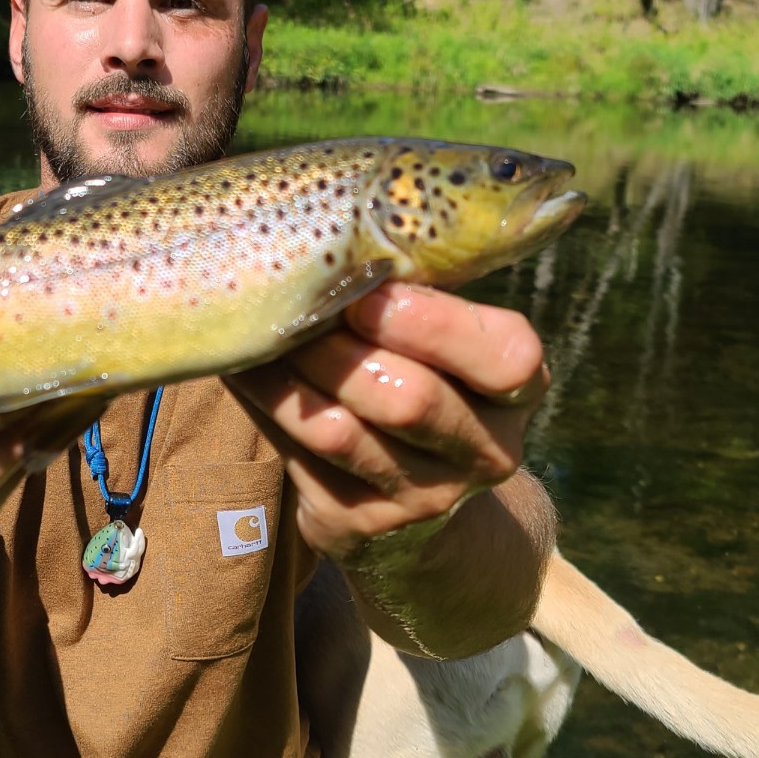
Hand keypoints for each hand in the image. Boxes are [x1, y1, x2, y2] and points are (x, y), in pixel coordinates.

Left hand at [226, 283, 548, 563]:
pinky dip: (265, 405)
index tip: (368, 292)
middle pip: (411, 400)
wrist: (413, 508)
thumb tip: (337, 231)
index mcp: (516, 393)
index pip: (506, 358)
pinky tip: (242, 368)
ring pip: (342, 433)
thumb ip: (415, 300)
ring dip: (289, 375)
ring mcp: (423, 499)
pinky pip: (299, 458)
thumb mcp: (443, 348)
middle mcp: (484, 453)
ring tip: (257, 331)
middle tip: (296, 308)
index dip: (433, 324)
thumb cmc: (422, 384)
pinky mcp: (361, 526)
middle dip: (341, 350)